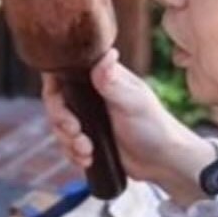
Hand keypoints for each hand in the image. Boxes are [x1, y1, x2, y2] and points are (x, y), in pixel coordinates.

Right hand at [41, 49, 217, 204]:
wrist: (162, 162)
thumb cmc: (154, 126)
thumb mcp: (133, 103)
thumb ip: (114, 82)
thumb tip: (107, 54)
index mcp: (101, 77)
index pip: (63, 73)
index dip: (55, 91)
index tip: (64, 109)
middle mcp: (91, 94)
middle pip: (56, 102)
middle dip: (61, 122)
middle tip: (77, 133)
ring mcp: (88, 117)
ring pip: (58, 126)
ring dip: (68, 142)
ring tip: (88, 151)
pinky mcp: (88, 138)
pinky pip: (66, 145)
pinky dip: (73, 154)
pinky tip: (88, 159)